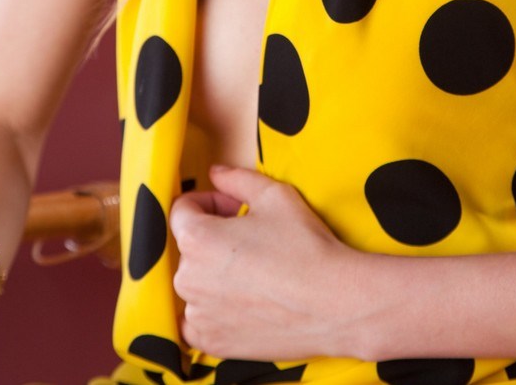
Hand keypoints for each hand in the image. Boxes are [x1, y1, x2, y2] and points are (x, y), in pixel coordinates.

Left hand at [169, 165, 357, 360]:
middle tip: (250, 237)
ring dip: (213, 273)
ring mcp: (198, 315)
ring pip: (194, 282)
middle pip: (188, 246)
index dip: (209, 201)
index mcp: (197, 239)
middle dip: (213, 236)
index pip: (182, 209)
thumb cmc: (305, 248)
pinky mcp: (212, 342)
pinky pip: (197, 321)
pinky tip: (241, 301)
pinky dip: (211, 311)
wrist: (334, 304)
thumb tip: (216, 173)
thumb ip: (236, 178)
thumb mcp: (274, 195)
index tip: (232, 207)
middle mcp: (189, 279)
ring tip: (252, 270)